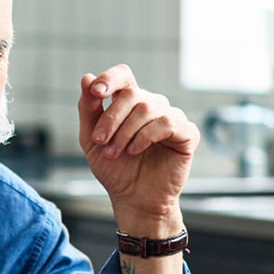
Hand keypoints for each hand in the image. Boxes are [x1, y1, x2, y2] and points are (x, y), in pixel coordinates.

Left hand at [77, 64, 199, 231]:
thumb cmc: (113, 168)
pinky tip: (135, 151)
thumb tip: (86, 77)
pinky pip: (167, 122)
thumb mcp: (91, 138)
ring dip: (125, 132)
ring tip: (115, 153)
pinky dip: (145, 136)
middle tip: (100, 142)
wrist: (132, 198)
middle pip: (132, 95)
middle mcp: (152, 105)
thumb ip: (88, 109)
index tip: (96, 93)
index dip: (110, 79)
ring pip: (148, 108)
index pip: (124, 75)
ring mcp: (172, 117)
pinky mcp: (187, 134)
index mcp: (130, 103)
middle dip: (111, 119)